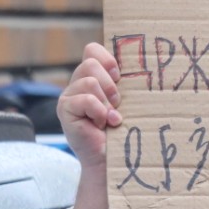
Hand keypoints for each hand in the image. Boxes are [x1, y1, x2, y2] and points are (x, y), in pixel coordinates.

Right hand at [57, 43, 122, 208]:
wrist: (111, 158)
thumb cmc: (123, 128)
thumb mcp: (126, 100)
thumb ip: (124, 81)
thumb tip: (144, 59)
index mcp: (92, 77)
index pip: (92, 50)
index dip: (107, 58)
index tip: (120, 75)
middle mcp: (77, 84)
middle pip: (90, 63)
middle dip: (109, 83)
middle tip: (117, 102)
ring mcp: (68, 97)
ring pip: (88, 80)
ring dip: (105, 100)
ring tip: (110, 116)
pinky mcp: (64, 110)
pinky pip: (84, 99)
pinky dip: (99, 111)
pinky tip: (104, 123)